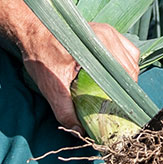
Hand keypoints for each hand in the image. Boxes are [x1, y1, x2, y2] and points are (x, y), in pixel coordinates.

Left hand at [24, 22, 141, 129]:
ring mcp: (109, 31)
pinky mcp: (106, 32)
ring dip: (126, 77)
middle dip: (126, 88)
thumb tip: (79, 131)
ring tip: (115, 93)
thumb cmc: (40, 54)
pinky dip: (124, 65)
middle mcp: (108, 35)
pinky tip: (113, 78)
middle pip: (130, 68)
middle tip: (115, 106)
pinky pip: (126, 51)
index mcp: (98, 45)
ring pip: (131, 59)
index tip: (118, 111)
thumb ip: (65, 111)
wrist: (31, 31)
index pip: (124, 74)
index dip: (123, 95)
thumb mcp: (51, 86)